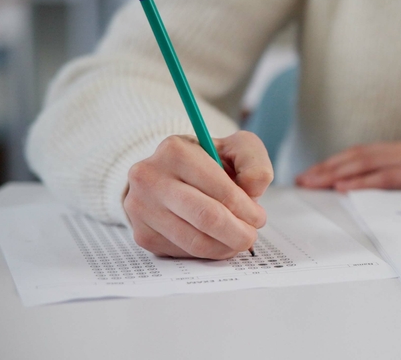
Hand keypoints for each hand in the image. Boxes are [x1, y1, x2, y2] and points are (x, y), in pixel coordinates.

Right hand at [123, 131, 272, 259]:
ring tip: (237, 240)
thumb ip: (254, 163)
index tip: (258, 218)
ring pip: (195, 241)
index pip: (221, 190)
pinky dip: (206, 252)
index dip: (247, 210)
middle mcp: (150, 177)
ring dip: (225, 246)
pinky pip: (182, 252)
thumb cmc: (208, 161)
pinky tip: (215, 241)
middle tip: (251, 235)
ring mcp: (141, 207)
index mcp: (175, 151)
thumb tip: (253, 190)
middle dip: (238, 233)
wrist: (168, 174)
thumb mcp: (236, 147)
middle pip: (206, 218)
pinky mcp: (142, 233)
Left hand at [296, 129, 400, 192]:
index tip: (319, 171)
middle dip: (327, 167)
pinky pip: (387, 177)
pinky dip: (361, 182)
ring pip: (366, 163)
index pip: (370, 153)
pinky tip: (342, 188)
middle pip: (359, 155)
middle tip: (301, 179)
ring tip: (310, 183)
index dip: (341, 161)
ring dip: (334, 173)